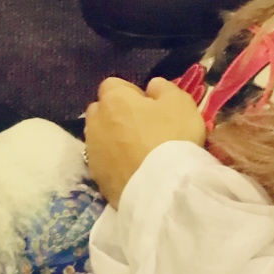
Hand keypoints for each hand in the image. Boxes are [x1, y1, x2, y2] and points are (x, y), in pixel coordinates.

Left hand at [84, 77, 205, 206]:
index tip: (147, 105)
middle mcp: (96, 122)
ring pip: (98, 137)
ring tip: (136, 150)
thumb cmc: (172, 137)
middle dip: (115, 114)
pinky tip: (132, 170)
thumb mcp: (180, 103)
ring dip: (112, 139)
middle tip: (140, 126)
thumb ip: (163, 88)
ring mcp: (93, 152)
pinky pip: (102, 162)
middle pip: (100, 111)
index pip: (112, 85)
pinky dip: (113, 163)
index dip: (130, 92)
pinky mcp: (96, 177)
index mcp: (114, 100)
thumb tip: (151, 86)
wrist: (161, 189)